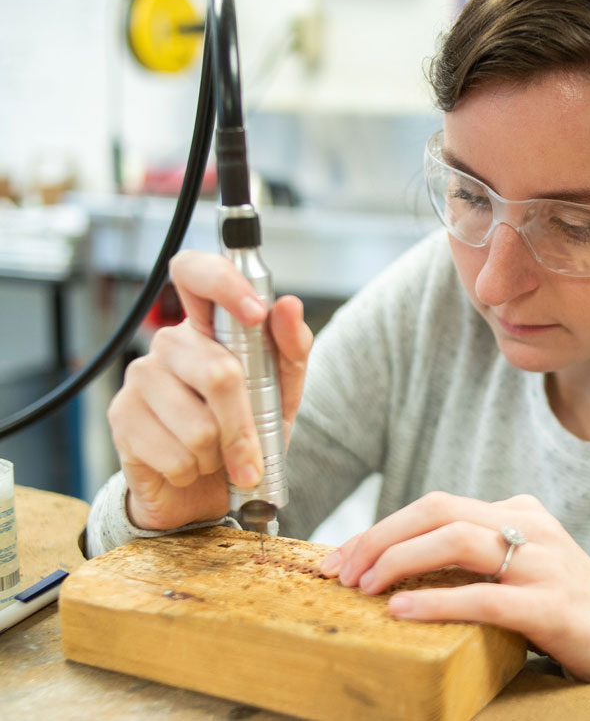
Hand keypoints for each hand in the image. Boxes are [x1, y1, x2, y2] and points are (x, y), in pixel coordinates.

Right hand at [106, 250, 312, 530]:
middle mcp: (170, 343)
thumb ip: (291, 349)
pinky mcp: (121, 416)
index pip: (196, 273)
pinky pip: (175, 455)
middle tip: (252, 455)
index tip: (255, 314)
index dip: (223, 283)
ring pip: (198, 425)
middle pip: (218, 374)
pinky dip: (194, 472)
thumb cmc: (246, 432)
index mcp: (207, 326)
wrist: (206, 492)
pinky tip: (188, 466)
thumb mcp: (283, 392)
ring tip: (213, 455)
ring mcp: (140, 376)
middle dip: (245, 426)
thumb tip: (289, 305)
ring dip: (219, 454)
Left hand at [320, 492, 589, 682]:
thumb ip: (471, 554)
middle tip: (342, 569)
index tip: (343, 556)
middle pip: (439, 511)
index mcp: (516, 511)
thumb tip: (393, 563)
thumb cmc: (557, 600)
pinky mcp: (551, 605)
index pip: (436, 506)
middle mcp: (529, 525)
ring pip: (458, 541)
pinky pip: (485, 596)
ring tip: (364, 586)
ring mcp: (542, 563)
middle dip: (381, 537)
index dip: (383, 527)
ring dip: (400, 560)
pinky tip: (403, 612)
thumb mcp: (517, 563)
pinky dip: (438, 601)